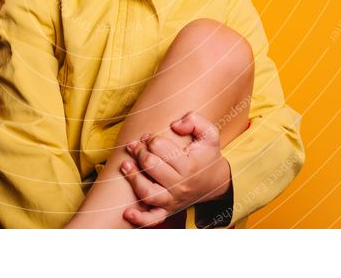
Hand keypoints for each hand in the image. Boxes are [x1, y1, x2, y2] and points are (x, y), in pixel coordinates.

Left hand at [119, 111, 231, 227]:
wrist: (214, 183)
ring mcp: (173, 200)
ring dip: (133, 178)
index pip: (160, 148)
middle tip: (135, 146)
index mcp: (189, 165)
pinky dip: (139, 218)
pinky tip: (127, 213)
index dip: (149, 139)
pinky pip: (152, 219)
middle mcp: (180, 185)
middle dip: (139, 152)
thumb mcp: (209, 133)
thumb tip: (175, 124)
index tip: (147, 138)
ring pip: (147, 193)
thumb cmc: (206, 155)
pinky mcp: (167, 211)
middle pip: (151, 166)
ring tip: (125, 165)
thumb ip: (195, 120)